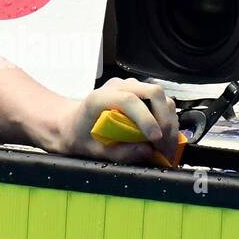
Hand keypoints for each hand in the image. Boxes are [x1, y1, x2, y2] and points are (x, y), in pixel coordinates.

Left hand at [55, 76, 181, 164]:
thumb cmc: (77, 135)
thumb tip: (146, 151)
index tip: (155, 139)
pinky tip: (163, 137)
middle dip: (164, 120)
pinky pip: (159, 102)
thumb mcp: (91, 150)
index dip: (146, 118)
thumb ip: (117, 152)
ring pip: (161, 97)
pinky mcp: (138, 92)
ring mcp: (129, 87)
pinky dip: (166, 119)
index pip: (129, 100)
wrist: (70, 123)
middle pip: (153, 93)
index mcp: (99, 98)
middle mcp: (117, 87)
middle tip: (165, 146)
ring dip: (169, 121)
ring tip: (166, 146)